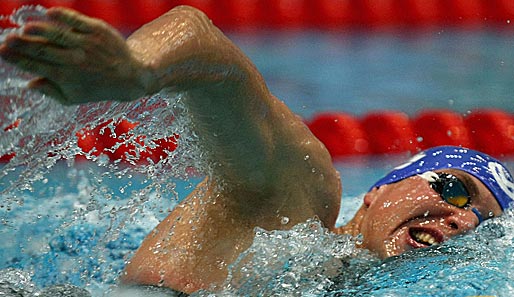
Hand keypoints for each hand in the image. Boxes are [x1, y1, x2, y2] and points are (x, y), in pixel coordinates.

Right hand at [0, 7, 151, 104]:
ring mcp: (86, 44)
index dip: (16, 58)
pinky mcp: (97, 31)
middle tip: (5, 40)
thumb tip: (28, 84)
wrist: (129, 76)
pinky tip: (49, 14)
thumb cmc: (97, 87)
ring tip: (24, 29)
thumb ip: (51, 91)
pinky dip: (63, 17)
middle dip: (21, 45)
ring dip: (39, 31)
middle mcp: (75, 60)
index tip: (1, 51)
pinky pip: (77, 21)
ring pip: (58, 35)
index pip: (35, 66)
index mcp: (66, 77)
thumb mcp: (74, 97)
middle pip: (42, 49)